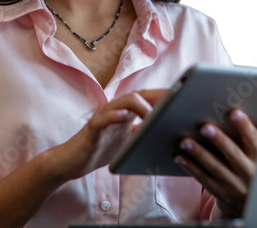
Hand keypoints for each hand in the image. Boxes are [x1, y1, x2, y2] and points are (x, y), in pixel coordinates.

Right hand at [49, 89, 167, 181]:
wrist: (71, 161)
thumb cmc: (100, 150)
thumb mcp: (126, 142)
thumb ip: (142, 134)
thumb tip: (168, 134)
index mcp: (125, 112)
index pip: (147, 98)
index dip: (165, 96)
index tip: (185, 99)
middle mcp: (116, 109)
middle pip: (140, 94)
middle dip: (159, 96)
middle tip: (177, 102)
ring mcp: (103, 116)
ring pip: (124, 101)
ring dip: (142, 106)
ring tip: (154, 115)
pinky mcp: (92, 128)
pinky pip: (104, 118)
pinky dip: (115, 115)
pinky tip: (124, 117)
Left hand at [174, 109, 256, 218]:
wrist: (252, 196)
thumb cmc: (249, 161)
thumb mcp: (253, 152)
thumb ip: (244, 137)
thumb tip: (225, 112)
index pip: (254, 141)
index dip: (245, 127)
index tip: (235, 112)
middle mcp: (251, 174)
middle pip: (234, 155)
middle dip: (219, 141)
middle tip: (205, 128)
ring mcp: (236, 186)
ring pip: (216, 168)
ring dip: (199, 154)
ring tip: (185, 141)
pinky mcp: (222, 193)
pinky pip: (204, 179)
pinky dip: (191, 167)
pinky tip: (180, 156)